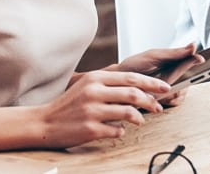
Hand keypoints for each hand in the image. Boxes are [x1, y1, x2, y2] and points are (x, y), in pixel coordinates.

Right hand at [36, 70, 170, 147]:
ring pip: (129, 113)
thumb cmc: (69, 104)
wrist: (44, 122)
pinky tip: (118, 130)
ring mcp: (92, 111)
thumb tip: (141, 89)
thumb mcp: (88, 86)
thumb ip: (111, 85)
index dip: (152, 83)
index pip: (132, 78)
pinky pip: (117, 130)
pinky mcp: (90, 129)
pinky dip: (122, 131)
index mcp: (96, 78)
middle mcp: (94, 92)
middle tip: (159, 107)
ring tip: (140, 120)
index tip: (165, 88)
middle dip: (152, 101)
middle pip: (134, 94)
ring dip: (139, 118)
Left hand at [111, 44, 202, 105]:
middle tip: (171, 84)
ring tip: (160, 92)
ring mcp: (168, 88)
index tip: (203, 62)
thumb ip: (176, 53)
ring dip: (172, 94)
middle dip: (182, 84)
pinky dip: (166, 102)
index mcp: (175, 62)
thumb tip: (194, 45)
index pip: (194, 64)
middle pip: (190, 82)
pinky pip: (172, 103)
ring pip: (182, 94)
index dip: (201, 65)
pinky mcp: (161, 99)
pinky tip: (157, 98)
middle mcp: (174, 75)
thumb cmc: (134, 64)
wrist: (117, 79)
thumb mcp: (155, 56)